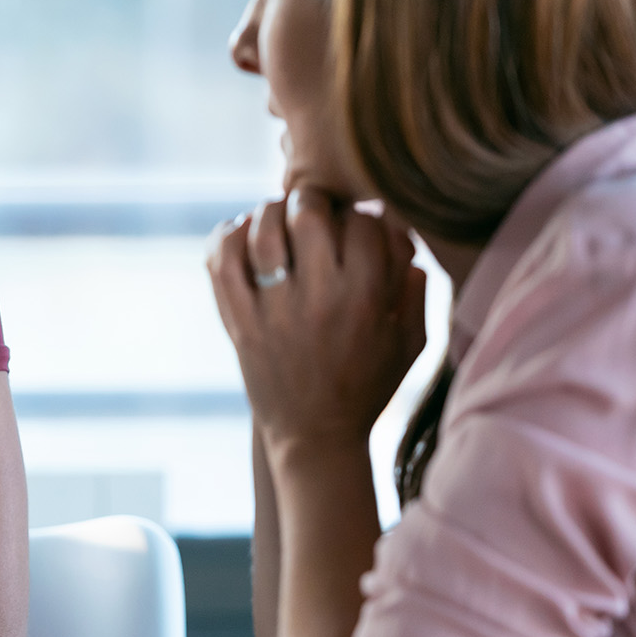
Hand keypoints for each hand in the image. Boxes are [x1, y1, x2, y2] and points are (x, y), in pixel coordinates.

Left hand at [207, 187, 425, 454]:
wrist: (315, 437)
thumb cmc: (367, 386)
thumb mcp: (410, 342)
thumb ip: (414, 288)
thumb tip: (400, 233)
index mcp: (366, 299)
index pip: (363, 220)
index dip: (361, 212)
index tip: (356, 223)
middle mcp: (318, 299)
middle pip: (308, 212)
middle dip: (312, 199)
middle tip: (312, 208)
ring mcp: (273, 310)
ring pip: (261, 229)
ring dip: (268, 211)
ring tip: (277, 218)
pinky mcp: (239, 322)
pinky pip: (221, 262)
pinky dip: (226, 236)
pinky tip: (241, 234)